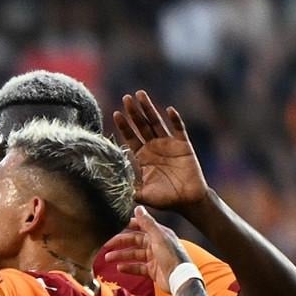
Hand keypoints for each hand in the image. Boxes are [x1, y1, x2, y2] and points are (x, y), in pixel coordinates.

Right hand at [102, 206, 193, 291]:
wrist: (180, 279)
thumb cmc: (172, 257)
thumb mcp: (159, 237)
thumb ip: (147, 223)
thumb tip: (139, 208)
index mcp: (159, 234)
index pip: (141, 226)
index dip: (127, 226)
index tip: (114, 226)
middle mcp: (156, 244)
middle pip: (134, 241)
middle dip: (120, 243)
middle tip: (106, 244)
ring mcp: (154, 258)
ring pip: (133, 254)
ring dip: (121, 255)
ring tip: (108, 258)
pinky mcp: (152, 270)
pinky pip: (137, 267)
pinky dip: (128, 267)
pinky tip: (119, 268)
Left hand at [112, 90, 207, 211]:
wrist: (187, 201)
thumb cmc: (164, 199)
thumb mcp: (142, 194)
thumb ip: (127, 189)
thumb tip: (108, 190)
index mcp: (142, 157)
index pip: (130, 137)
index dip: (124, 126)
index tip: (115, 113)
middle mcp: (153, 147)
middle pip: (141, 126)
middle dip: (134, 112)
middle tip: (126, 98)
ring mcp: (168, 144)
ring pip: (157, 123)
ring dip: (149, 109)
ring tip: (141, 94)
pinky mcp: (183, 145)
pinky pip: (178, 129)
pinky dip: (174, 120)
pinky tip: (169, 110)